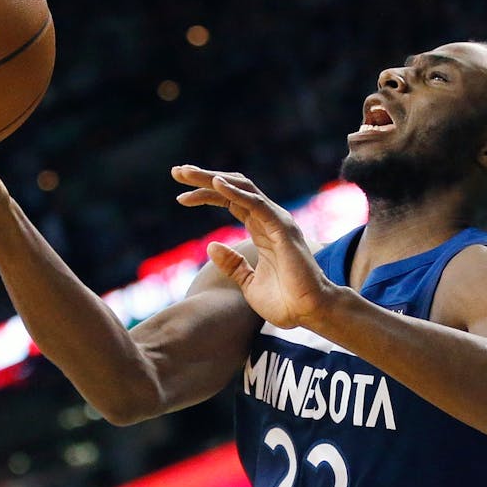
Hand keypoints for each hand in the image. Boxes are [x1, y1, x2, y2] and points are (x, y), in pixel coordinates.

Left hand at [172, 166, 335, 328]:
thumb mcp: (248, 282)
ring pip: (243, 189)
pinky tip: (215, 185)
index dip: (206, 195)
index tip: (180, 197)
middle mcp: (270, 220)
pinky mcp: (283, 228)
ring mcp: (278, 222)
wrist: (309, 313)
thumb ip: (232, 264)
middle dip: (205, 178)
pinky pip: (256, 204)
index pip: (231, 202)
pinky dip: (235, 192)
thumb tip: (211, 246)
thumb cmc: (285, 302)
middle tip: (177, 172)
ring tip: (187, 173)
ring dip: (214, 179)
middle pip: (235, 188)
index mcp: (262, 230)